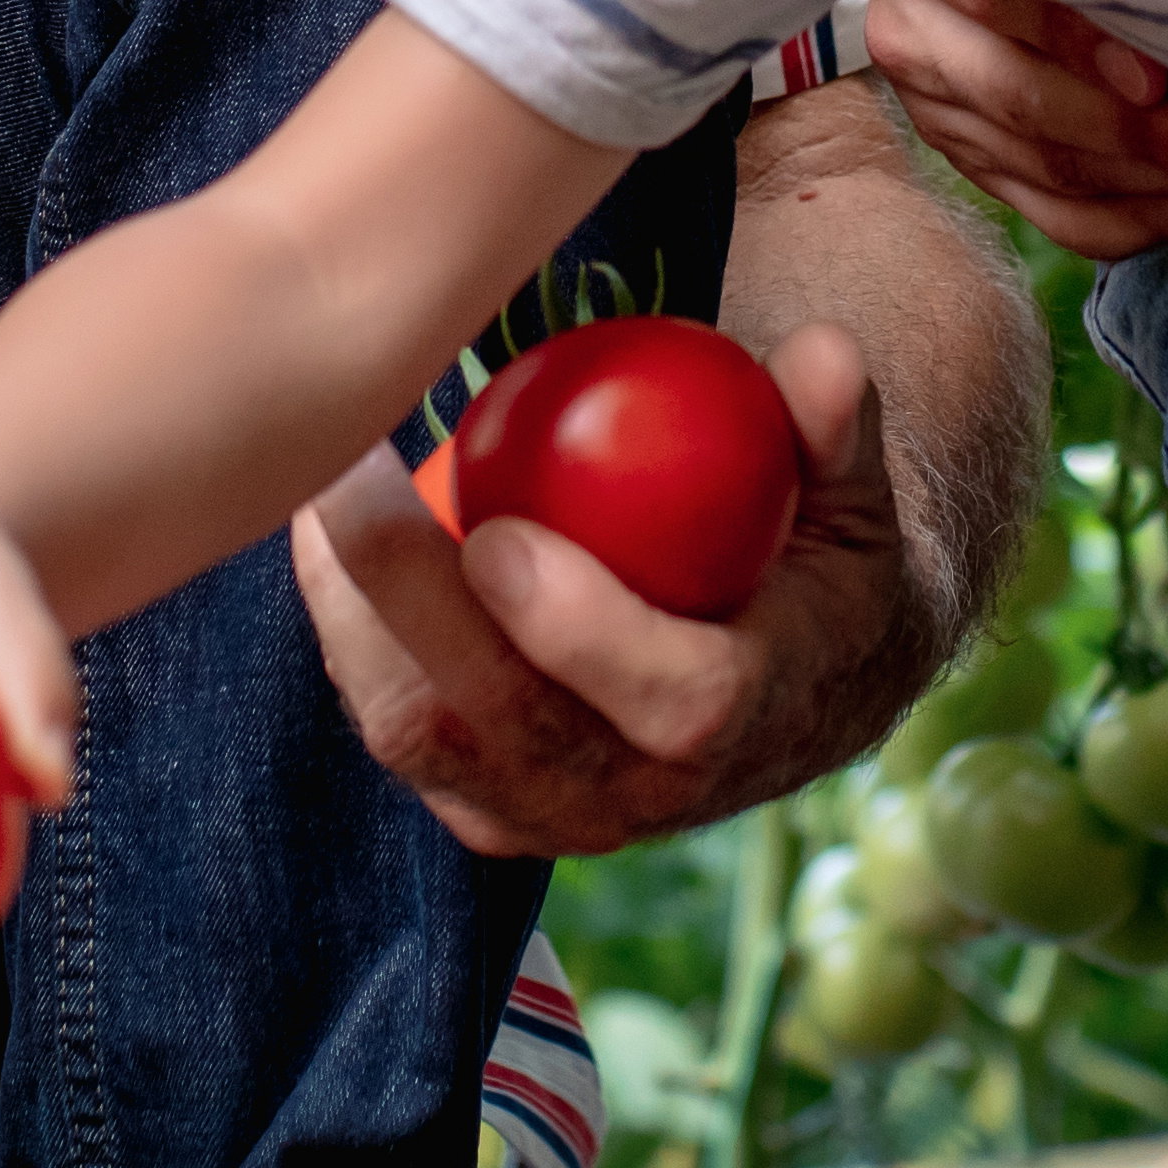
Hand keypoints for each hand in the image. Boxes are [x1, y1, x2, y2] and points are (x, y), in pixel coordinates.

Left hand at [297, 317, 898, 856]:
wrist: (787, 682)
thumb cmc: (816, 558)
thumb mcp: (852, 491)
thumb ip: (837, 426)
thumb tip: (823, 355)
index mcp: (748, 720)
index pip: (676, 707)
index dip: (585, 636)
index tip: (498, 536)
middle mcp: (643, 795)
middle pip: (507, 725)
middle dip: (412, 602)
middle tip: (349, 476)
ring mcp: (551, 811)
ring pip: (425, 737)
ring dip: (355, 616)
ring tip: (314, 487)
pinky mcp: (483, 801)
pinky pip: (397, 727)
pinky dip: (349, 635)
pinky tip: (319, 534)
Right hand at [865, 0, 1167, 258]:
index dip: (1075, 38)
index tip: (1159, 76)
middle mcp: (918, 45)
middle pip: (1028, 100)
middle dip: (1149, 134)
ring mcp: (944, 119)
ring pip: (1055, 170)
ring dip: (1166, 183)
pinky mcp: (981, 172)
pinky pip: (1065, 218)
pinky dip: (1149, 221)